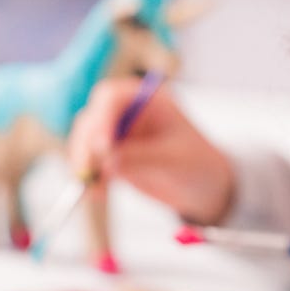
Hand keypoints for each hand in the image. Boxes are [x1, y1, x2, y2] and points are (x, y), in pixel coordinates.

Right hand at [68, 77, 234, 224]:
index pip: (112, 98)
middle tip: (90, 172)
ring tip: (95, 188)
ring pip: (86, 141)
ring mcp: (116, 134)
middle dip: (87, 145)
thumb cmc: (197, 163)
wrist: (204, 186)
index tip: (102, 147)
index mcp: (147, 99)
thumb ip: (141, 157)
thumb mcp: (174, 159)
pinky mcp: (110, 156)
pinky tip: (97, 192)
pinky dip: (90, 177)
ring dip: (85, 163)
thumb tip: (107, 161)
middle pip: (93, 118)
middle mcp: (127, 112)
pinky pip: (91, 163)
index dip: (102, 119)